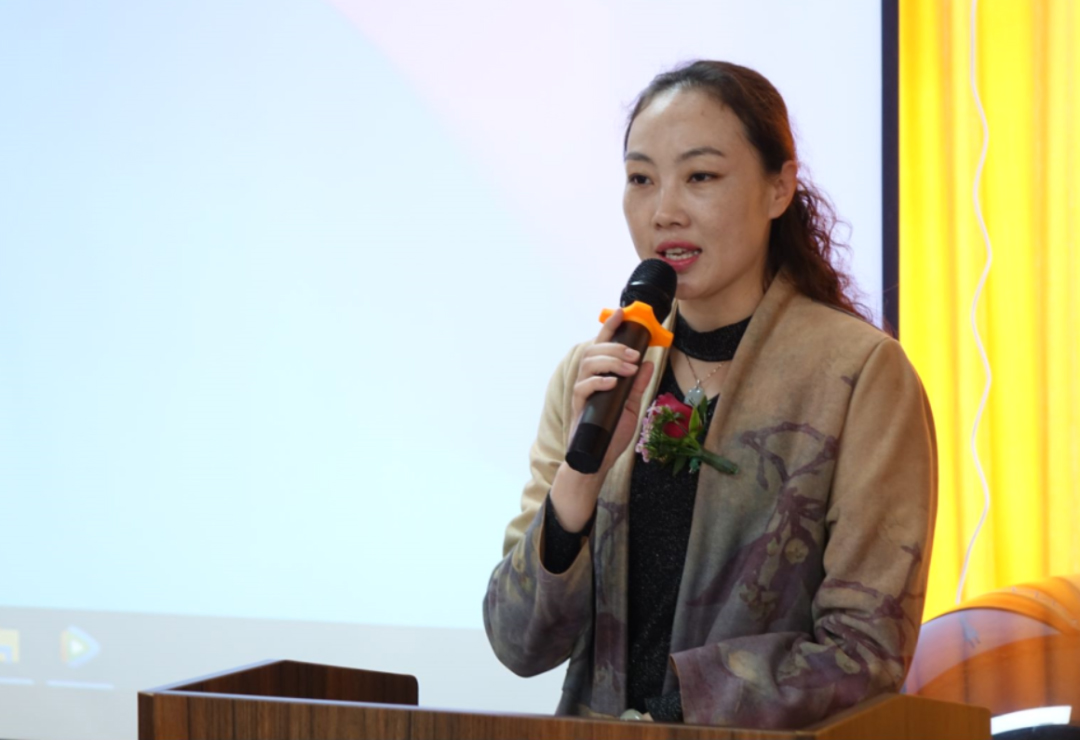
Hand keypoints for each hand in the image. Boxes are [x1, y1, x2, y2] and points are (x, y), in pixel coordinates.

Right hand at [552, 308, 654, 531]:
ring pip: (588, 364)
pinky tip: (612, 383)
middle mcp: (589, 381)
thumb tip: (650, 363)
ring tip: (629, 367)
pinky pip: (584, 388)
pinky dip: (599, 382)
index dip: (610, 328)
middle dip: (616, 348)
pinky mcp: (579, 407)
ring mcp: (583, 393)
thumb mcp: (631, 407)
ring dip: (610, 361)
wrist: (598, 460)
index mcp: (601, 377)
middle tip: (635, 355)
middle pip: (594, 351)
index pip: (602, 346)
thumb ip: (637, 385)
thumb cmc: (611, 434)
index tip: (621, 313)